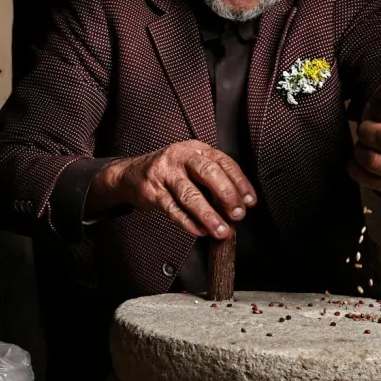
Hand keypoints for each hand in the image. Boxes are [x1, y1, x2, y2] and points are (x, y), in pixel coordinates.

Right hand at [88, 141, 256, 237]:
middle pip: (208, 173)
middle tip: (238, 214)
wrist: (130, 174)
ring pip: (190, 194)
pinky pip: (172, 209)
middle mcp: (180, 156)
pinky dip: (188, 222)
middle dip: (226, 195)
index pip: (224, 162)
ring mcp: (164, 173)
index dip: (240, 182)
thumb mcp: (191, 166)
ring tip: (221, 230)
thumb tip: (236, 205)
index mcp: (196, 149)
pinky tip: (199, 231)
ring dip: (208, 215)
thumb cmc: (169, 172)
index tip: (250, 201)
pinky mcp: (151, 191)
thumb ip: (212, 181)